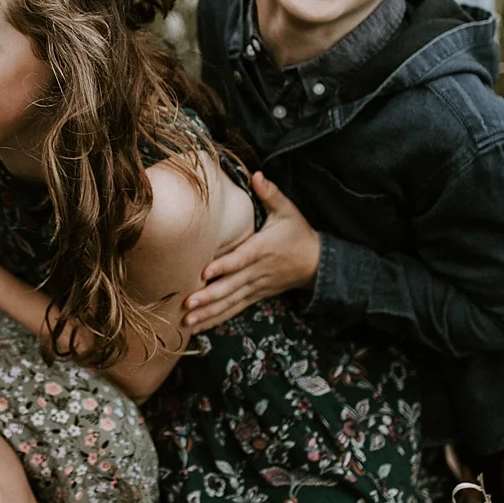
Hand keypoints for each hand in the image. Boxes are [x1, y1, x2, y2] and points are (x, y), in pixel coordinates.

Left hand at [182, 171, 320, 331]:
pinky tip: (197, 327)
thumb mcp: (288, 211)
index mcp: (263, 249)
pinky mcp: (255, 296)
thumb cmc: (298, 233)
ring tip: (186, 322)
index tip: (204, 273)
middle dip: (209, 298)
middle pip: (231, 287)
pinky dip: (216, 319)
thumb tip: (257, 175)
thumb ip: (271, 194)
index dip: (224, 266)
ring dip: (208, 314)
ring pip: (230, 303)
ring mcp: (256, 287)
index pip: (241, 259)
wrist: (316, 263)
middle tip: (186, 305)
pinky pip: (234, 309)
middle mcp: (257, 271)